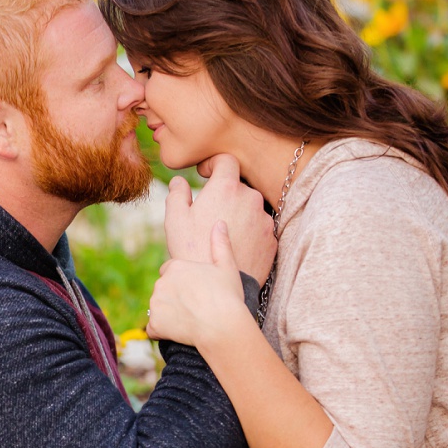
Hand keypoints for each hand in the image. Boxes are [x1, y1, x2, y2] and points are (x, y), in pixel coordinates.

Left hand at [146, 221, 252, 347]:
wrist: (222, 326)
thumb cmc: (227, 296)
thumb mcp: (227, 267)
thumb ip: (220, 244)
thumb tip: (219, 223)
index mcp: (176, 267)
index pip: (170, 271)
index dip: (182, 281)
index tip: (195, 291)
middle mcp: (161, 282)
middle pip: (164, 289)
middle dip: (174, 297)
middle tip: (195, 307)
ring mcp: (156, 303)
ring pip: (159, 308)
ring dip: (168, 314)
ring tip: (190, 320)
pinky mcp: (154, 324)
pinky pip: (154, 329)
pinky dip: (162, 332)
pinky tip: (179, 333)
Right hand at [165, 154, 274, 284]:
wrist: (217, 286)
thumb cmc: (192, 250)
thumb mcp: (175, 219)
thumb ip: (177, 194)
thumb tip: (178, 182)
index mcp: (226, 187)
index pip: (226, 160)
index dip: (214, 164)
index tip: (206, 174)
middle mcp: (251, 198)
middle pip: (239, 186)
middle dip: (225, 193)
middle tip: (208, 212)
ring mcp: (265, 219)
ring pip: (251, 207)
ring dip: (238, 213)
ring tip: (222, 233)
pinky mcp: (273, 239)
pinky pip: (260, 227)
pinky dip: (249, 231)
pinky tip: (235, 246)